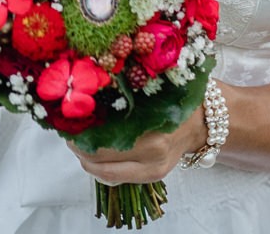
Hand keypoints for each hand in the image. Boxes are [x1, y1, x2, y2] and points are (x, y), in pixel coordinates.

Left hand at [67, 107, 207, 185]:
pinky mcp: (153, 177)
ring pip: (104, 172)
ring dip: (86, 159)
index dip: (78, 132)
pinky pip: (117, 177)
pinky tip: (94, 155)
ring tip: (78, 143)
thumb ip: (121, 98)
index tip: (68, 119)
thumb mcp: (147, 91)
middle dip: (78, 146)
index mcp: (150, 127)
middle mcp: (152, 152)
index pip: (101, 139)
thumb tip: (85, 98)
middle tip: (68, 132)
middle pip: (98, 157)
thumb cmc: (172, 99)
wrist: (202, 120)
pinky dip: (100, 168)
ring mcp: (153, 168)